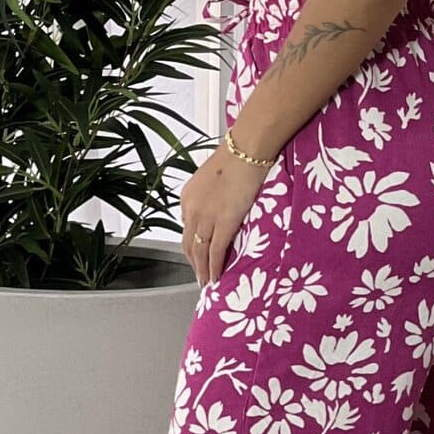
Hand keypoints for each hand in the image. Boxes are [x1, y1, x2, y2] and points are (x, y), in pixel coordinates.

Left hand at [180, 139, 276, 287]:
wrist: (246, 150)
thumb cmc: (237, 157)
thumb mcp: (216, 177)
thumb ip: (213, 194)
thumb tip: (221, 203)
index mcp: (189, 196)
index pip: (187, 227)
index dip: (192, 244)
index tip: (197, 254)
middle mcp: (192, 209)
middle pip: (188, 243)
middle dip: (193, 262)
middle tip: (199, 275)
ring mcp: (206, 218)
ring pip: (199, 252)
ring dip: (202, 270)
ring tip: (206, 282)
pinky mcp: (223, 224)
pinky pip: (214, 252)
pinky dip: (213, 267)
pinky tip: (216, 277)